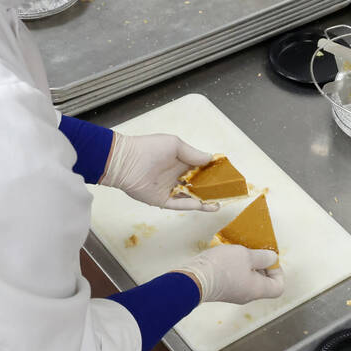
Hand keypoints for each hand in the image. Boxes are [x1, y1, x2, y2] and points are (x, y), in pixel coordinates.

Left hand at [99, 132, 219, 210]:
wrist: (124, 162)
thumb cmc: (148, 148)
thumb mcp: (174, 145)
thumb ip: (193, 154)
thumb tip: (210, 158)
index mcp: (178, 161)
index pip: (199, 167)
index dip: (212, 171)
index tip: (225, 174)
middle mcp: (175, 175)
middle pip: (197, 183)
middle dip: (211, 187)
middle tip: (226, 190)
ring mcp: (169, 189)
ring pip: (191, 196)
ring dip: (205, 199)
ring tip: (220, 201)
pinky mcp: (162, 200)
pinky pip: (180, 204)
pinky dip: (194, 205)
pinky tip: (206, 205)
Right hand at [175, 245, 284, 303]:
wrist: (193, 278)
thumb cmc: (221, 268)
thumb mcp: (247, 255)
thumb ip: (263, 256)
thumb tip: (272, 258)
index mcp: (257, 289)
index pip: (278, 287)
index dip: (278, 271)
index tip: (270, 259)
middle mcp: (247, 294)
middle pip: (263, 282)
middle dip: (262, 265)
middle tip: (255, 251)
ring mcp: (234, 293)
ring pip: (248, 279)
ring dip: (247, 264)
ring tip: (240, 251)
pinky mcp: (222, 289)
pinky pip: (235, 278)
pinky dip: (236, 267)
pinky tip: (229, 255)